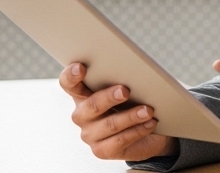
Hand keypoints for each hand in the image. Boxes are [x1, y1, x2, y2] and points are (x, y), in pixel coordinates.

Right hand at [58, 62, 178, 160]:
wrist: (146, 133)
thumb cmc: (132, 103)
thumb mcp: (125, 89)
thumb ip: (120, 80)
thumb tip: (133, 72)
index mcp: (81, 94)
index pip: (68, 83)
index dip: (71, 75)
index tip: (81, 68)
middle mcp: (81, 115)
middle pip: (91, 104)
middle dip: (109, 97)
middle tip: (125, 91)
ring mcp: (90, 135)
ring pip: (110, 124)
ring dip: (131, 116)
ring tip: (148, 110)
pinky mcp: (102, 151)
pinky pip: (120, 140)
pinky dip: (138, 130)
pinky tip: (150, 123)